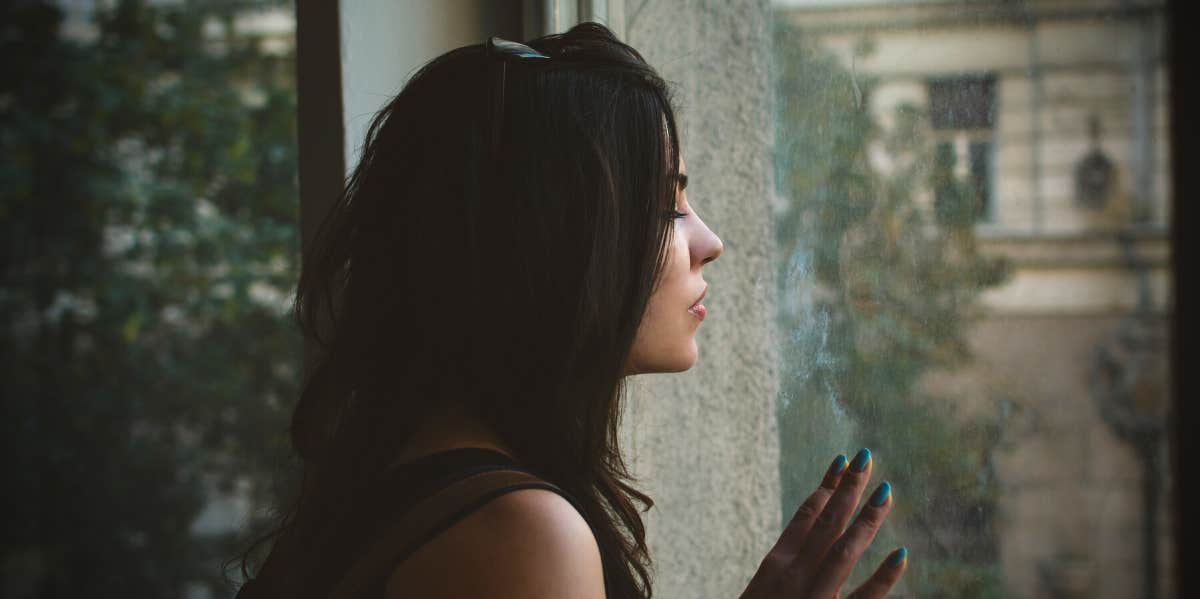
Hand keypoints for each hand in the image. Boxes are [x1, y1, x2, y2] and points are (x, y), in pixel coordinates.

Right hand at [740, 448, 905, 597]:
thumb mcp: (760, 596)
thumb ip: (783, 576)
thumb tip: (798, 558)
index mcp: (774, 566)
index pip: (805, 516)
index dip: (826, 487)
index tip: (842, 462)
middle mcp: (793, 574)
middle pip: (826, 522)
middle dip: (848, 488)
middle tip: (867, 456)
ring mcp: (812, 596)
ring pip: (843, 549)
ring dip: (866, 518)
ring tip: (885, 489)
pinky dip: (883, 578)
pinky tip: (901, 554)